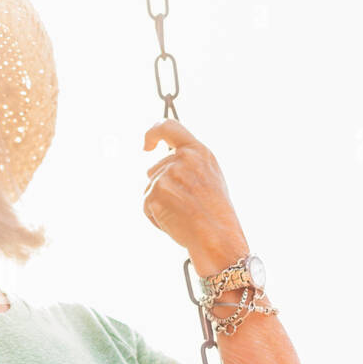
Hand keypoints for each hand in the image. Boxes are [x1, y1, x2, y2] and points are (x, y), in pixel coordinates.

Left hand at [142, 119, 248, 274]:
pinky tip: (175, 223)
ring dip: (160, 203)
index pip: (168, 126)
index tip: (146, 145)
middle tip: (185, 205)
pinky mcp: (154, 194)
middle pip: (154, 169)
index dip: (153, 132)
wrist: (216, 237)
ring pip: (149, 189)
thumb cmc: (216, 212)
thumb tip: (162, 163)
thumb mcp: (210, 176)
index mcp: (198, 151)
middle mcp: (181, 159)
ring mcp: (165, 176)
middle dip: (162, 186)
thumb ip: (188, 163)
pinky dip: (156, 218)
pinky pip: (147, 206)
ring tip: (184, 214)